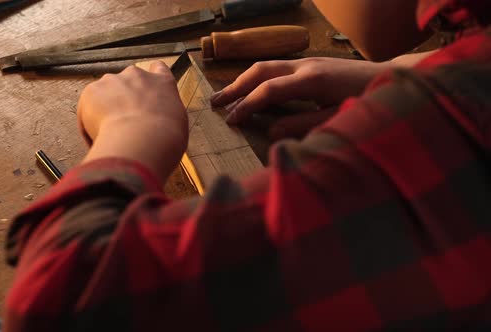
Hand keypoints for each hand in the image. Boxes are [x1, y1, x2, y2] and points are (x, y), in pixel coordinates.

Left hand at [77, 61, 187, 183]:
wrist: (143, 140)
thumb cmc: (165, 137)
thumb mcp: (177, 123)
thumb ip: (166, 114)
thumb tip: (157, 121)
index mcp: (162, 82)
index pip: (158, 69)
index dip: (151, 79)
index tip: (147, 91)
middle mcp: (137, 75)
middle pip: (127, 82)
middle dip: (125, 98)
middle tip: (127, 122)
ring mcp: (112, 81)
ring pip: (105, 94)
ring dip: (106, 109)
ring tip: (111, 133)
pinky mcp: (91, 91)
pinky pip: (88, 107)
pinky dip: (90, 121)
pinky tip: (99, 137)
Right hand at [210, 57, 391, 124]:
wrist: (394, 79)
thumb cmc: (368, 104)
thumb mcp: (337, 119)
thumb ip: (303, 125)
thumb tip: (271, 131)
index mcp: (311, 81)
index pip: (268, 91)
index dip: (246, 106)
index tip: (230, 121)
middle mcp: (306, 66)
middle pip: (261, 71)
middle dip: (236, 88)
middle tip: (214, 104)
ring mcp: (308, 62)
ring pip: (266, 66)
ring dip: (244, 81)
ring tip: (225, 96)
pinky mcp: (312, 64)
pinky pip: (277, 68)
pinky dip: (258, 79)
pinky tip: (252, 91)